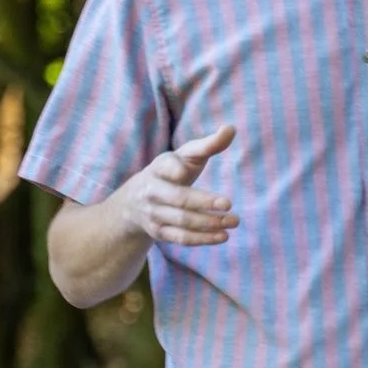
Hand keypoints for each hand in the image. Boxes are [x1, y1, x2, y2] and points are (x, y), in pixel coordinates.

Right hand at [116, 124, 238, 247]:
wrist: (134, 202)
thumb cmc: (170, 173)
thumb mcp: (185, 157)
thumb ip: (208, 145)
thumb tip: (231, 128)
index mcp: (159, 168)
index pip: (165, 166)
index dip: (174, 168)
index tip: (184, 172)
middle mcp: (152, 191)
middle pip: (177, 198)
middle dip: (202, 202)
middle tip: (229, 204)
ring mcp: (153, 213)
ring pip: (181, 220)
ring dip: (208, 223)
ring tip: (233, 221)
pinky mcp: (157, 232)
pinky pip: (180, 238)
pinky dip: (202, 239)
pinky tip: (222, 236)